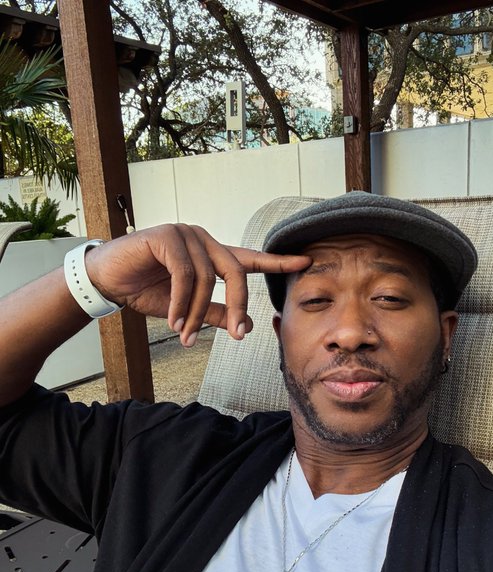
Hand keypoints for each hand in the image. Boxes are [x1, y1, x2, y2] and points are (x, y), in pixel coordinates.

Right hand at [84, 223, 310, 345]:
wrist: (109, 281)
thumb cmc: (148, 290)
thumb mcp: (188, 309)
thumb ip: (216, 314)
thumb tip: (247, 326)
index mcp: (211, 255)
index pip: (249, 258)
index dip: (277, 261)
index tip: (305, 262)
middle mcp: (203, 239)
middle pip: (236, 271)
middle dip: (237, 306)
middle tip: (237, 337)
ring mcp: (185, 234)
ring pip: (207, 279)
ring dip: (197, 313)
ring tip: (185, 335)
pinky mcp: (166, 236)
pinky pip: (184, 275)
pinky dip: (182, 302)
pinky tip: (176, 321)